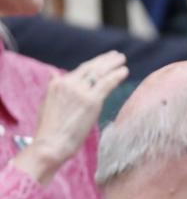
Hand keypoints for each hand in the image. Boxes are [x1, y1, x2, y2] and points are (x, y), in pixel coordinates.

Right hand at [14, 50, 127, 184]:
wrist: (51, 143)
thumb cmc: (51, 129)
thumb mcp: (48, 103)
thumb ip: (54, 87)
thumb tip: (54, 74)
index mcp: (58, 84)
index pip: (81, 70)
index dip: (95, 63)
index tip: (104, 59)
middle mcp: (68, 83)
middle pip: (91, 67)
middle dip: (105, 60)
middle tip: (117, 55)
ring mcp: (80, 91)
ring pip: (100, 73)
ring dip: (113, 64)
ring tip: (122, 59)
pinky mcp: (91, 101)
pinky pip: (106, 84)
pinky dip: (116, 76)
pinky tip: (124, 71)